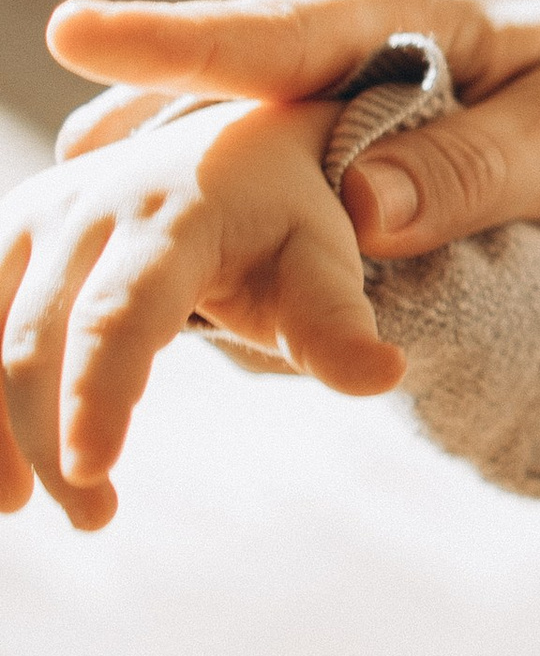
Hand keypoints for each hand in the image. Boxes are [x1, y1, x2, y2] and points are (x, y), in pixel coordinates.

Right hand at [0, 99, 400, 525]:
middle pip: (38, 340)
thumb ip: (339, 324)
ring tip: (19, 507)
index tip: (91, 472)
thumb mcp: (324, 260)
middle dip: (50, 438)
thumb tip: (385, 377)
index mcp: (173, 213)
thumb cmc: (289, 216)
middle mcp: (86, 207)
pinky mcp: (6, 238)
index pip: (122, 312)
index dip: (99, 392)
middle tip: (93, 517)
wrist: (236, 138)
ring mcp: (34, 218)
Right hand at [47, 0, 539, 261]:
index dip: (172, 38)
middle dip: (118, 143)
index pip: (270, 31)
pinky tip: (96, 263)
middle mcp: (335, 38)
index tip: (75, 34)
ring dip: (121, 186)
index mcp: (397, 13)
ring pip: (193, 130)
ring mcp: (317, 84)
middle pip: (201, 93)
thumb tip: (360, 217)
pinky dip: (165, 205)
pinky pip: (223, 163)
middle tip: (44, 194)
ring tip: (39, 260)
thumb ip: (475, 169)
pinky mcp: (317, 130)